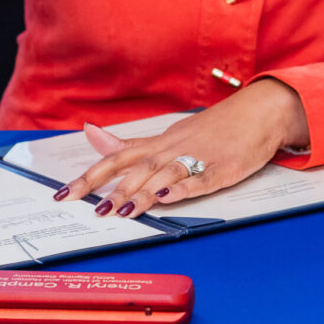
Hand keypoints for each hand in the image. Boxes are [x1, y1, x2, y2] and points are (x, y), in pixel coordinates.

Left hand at [53, 79, 309, 218]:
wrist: (259, 112)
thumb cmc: (213, 127)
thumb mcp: (169, 134)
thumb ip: (131, 143)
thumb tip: (91, 134)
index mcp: (159, 143)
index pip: (117, 158)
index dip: (90, 176)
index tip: (63, 194)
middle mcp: (172, 148)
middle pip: (136, 168)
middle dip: (111, 190)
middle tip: (89, 209)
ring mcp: (198, 157)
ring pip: (164, 174)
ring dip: (143, 192)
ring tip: (123, 211)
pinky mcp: (223, 168)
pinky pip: (201, 178)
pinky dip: (184, 188)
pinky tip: (169, 197)